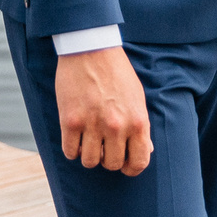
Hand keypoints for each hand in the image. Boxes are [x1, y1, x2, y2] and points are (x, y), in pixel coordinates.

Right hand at [55, 46, 150, 175]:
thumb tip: (146, 150)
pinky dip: (72, 148)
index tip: (124, 163)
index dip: (131, 167)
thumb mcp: (137, 97)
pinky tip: (75, 135)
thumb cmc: (116, 72)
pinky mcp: (70, 121)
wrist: (90, 48)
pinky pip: (70, 152)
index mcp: (137, 121)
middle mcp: (116, 126)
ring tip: (89, 139)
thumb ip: (140, 126)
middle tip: (103, 145)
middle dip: (108, 158)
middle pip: (111, 164)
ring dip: (89, 154)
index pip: (139, 162)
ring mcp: (92, 124)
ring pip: (89, 162)